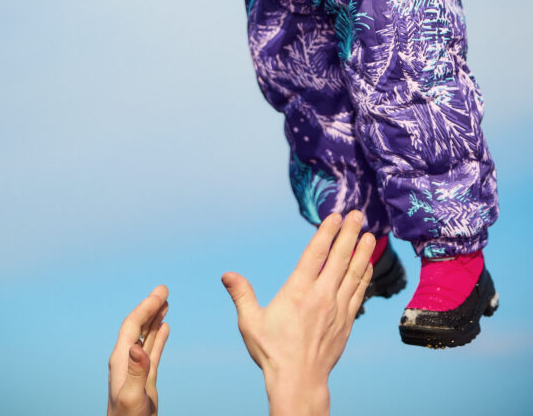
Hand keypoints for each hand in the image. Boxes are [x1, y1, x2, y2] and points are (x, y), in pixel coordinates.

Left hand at [107, 285, 169, 415]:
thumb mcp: (132, 397)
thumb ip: (136, 372)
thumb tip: (137, 347)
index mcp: (121, 360)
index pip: (132, 326)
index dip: (146, 307)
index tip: (161, 293)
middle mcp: (127, 360)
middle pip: (138, 326)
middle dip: (150, 307)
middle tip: (165, 289)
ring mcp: (136, 368)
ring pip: (146, 336)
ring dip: (155, 318)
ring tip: (166, 303)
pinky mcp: (145, 378)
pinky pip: (152, 350)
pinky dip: (158, 337)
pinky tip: (165, 328)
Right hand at [222, 212, 373, 415]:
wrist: (299, 382)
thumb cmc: (273, 352)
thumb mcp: (251, 322)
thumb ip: (242, 294)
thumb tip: (227, 275)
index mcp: (298, 292)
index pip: (316, 254)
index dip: (326, 232)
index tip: (335, 216)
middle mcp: (321, 296)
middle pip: (339, 258)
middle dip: (349, 234)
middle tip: (357, 214)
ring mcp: (336, 309)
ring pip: (353, 273)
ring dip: (362, 252)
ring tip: (370, 234)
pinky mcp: (346, 322)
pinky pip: (359, 293)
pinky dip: (364, 276)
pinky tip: (368, 265)